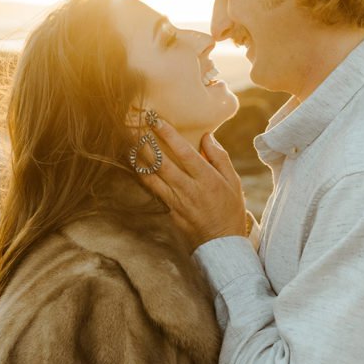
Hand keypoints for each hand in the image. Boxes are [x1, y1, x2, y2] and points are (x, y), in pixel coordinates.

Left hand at [139, 119, 247, 250]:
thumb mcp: (233, 181)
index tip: (156, 120)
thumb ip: (220, 157)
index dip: (169, 135)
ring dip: (139, 159)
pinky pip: (153, 190)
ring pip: (152, 177)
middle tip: (133, 127)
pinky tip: (136, 165)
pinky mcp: (170, 210)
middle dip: (146, 143)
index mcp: (207, 179)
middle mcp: (189, 189)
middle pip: (162, 163)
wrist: (221, 243)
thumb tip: (207, 136)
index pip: (185, 152)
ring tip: (129, 142)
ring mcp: (177, 201)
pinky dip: (143, 176)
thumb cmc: (230, 209)